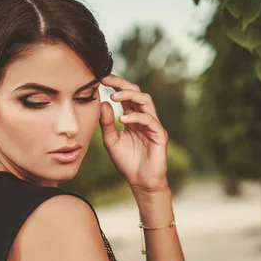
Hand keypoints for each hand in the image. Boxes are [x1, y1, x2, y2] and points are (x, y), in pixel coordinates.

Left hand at [99, 74, 169, 192]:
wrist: (141, 182)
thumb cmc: (127, 162)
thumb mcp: (111, 141)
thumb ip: (106, 124)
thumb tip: (103, 103)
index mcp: (133, 117)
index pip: (126, 96)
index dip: (116, 85)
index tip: (101, 79)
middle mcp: (144, 118)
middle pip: (137, 93)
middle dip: (122, 84)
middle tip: (107, 80)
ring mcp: (153, 125)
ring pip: (146, 101)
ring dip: (130, 96)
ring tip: (114, 97)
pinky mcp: (159, 135)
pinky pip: (149, 120)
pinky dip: (136, 117)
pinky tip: (123, 119)